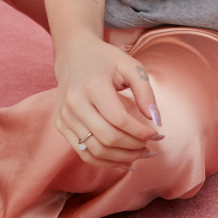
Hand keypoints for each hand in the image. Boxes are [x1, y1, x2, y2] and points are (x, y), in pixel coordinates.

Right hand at [52, 37, 163, 168]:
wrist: (74, 56)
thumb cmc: (106, 60)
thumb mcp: (131, 66)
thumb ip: (145, 91)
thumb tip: (155, 120)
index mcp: (92, 86)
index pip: (119, 120)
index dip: (140, 132)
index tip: (155, 133)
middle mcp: (74, 103)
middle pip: (107, 138)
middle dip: (133, 147)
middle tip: (151, 146)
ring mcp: (65, 117)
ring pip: (95, 151)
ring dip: (121, 158)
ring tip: (140, 154)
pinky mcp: (61, 126)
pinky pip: (84, 153)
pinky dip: (105, 162)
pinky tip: (123, 160)